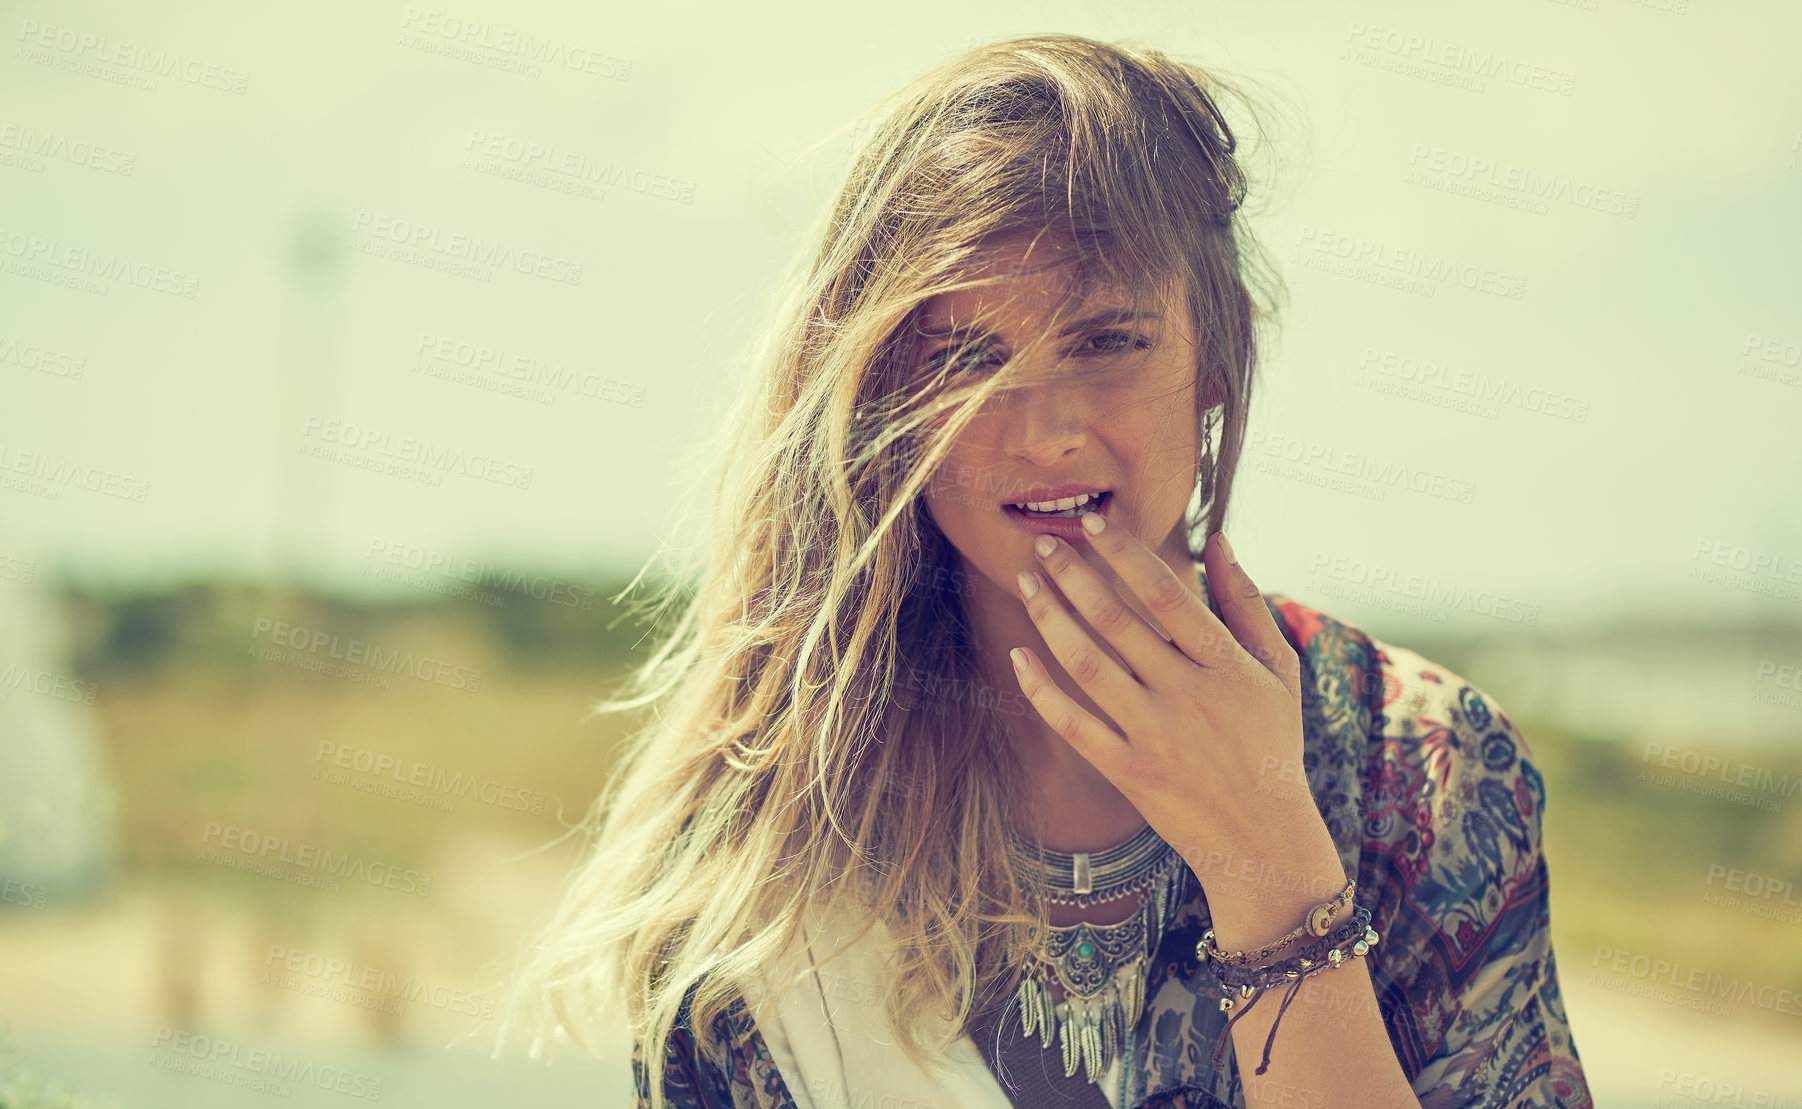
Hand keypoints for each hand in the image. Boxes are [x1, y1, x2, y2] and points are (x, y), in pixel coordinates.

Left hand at [1008, 522, 1326, 883]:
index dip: (1123, 552)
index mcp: (1226, 664)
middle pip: (1115, 620)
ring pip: (1086, 663)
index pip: (1164, 593)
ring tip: (1025, 583)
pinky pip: (1073, 724)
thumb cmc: (1274, 745)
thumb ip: (1247, 602)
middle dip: (1072, 574)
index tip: (1090, 522)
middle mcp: (1188, 695)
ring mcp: (1155, 736)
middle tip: (1041, 544)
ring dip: (1049, 617)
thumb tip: (1217, 539)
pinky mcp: (1129, 773)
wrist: (1265, 841)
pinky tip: (1019, 656)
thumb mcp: (1278, 671)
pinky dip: (1041, 690)